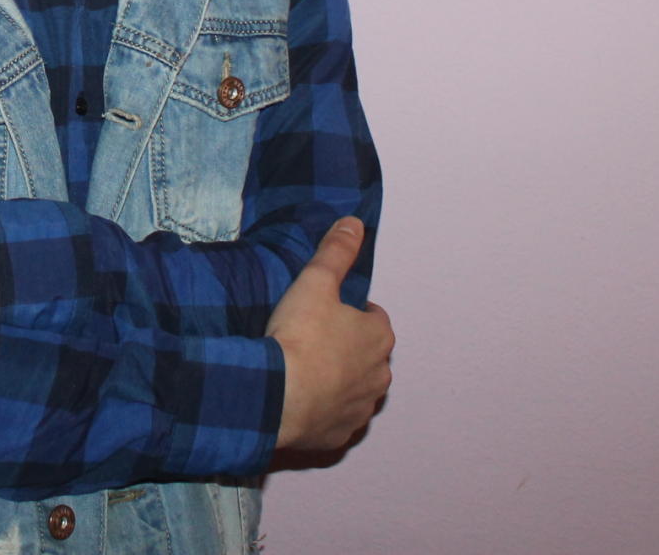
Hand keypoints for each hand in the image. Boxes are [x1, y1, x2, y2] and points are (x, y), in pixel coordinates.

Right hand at [267, 216, 393, 451]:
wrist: (278, 396)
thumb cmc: (300, 336)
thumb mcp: (315, 282)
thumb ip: (336, 251)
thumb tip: (355, 222)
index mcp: (379, 337)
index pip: (374, 317)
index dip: (350, 311)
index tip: (325, 311)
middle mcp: (380, 376)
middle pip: (367, 355)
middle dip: (347, 347)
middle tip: (311, 339)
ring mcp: (361, 410)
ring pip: (355, 389)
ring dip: (338, 381)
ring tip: (304, 371)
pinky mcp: (339, 435)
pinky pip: (336, 417)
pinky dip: (324, 409)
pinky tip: (300, 399)